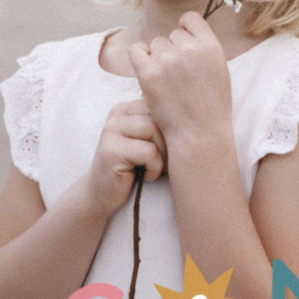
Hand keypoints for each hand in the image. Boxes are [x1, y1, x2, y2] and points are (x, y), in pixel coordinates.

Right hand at [80, 99, 164, 217]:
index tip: (175, 148)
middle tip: (169, 162)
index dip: (175, 127)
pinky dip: (155, 167)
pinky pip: (148, 152)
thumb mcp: (148, 142)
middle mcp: (117, 114)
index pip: (163, 103)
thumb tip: (196, 113)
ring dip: (164, 154)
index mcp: (127, 107)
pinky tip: (148, 176)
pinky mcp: (111, 151)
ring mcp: (111, 130)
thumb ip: (161, 125)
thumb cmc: (134, 168)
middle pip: (160, 115)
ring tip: (159, 168)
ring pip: (154, 130)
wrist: (102, 195)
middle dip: (171, 141)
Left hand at [127, 13, 233, 153]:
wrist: (198, 134)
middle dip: (174, 50)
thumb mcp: (219, 70)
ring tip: (168, 81)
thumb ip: (204, 47)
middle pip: (173, 34)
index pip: (190, 19)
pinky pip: (136, 49)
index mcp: (211, 46)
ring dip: (159, 57)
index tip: (185, 45)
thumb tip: (184, 29)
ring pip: (156, 44)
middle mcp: (189, 49)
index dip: (186, 30)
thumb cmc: (210, 106)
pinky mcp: (148, 73)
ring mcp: (167, 60)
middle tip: (179, 75)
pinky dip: (140, 57)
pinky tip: (148, 70)